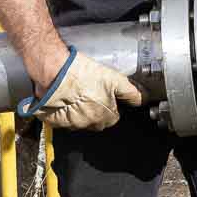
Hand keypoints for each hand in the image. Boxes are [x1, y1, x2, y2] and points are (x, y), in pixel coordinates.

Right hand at [20, 49, 144, 131]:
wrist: (54, 72)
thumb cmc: (81, 74)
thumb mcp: (113, 78)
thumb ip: (129, 92)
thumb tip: (142, 99)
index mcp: (104, 116)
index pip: (113, 118)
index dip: (111, 106)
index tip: (106, 98)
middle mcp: (89, 123)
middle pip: (98, 122)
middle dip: (97, 111)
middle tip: (91, 94)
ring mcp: (71, 124)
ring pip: (81, 122)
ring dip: (81, 113)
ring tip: (77, 95)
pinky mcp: (56, 121)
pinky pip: (64, 121)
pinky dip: (65, 113)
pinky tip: (65, 100)